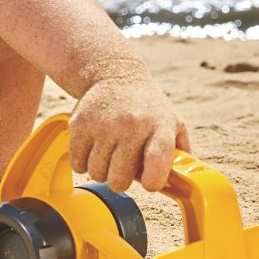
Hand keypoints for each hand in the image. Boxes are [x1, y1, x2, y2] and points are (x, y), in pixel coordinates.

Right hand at [68, 80, 189, 192]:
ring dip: (102, 171)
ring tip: (109, 155)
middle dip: (121, 181)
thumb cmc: (148, 107)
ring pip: (97, 173)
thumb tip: (181, 184)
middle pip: (119, 179)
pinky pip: (77, 164)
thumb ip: (180, 154)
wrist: (115, 73)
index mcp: (159, 126)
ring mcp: (103, 124)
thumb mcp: (173, 122)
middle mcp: (131, 125)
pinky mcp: (80, 124)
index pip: (157, 162)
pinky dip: (83, 163)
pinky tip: (94, 149)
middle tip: (123, 169)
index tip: (149, 181)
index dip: (152, 181)